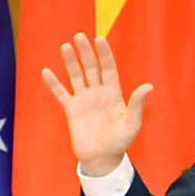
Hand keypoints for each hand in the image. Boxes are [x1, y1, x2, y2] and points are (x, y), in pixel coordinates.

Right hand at [40, 34, 153, 178]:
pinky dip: (53, 84)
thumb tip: (148, 86)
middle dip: (86, 52)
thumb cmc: (119, 142)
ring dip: (70, 62)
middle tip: (79, 36)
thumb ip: (137, 104)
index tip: (99, 39)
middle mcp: (98, 93)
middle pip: (91, 68)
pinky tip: (46, 71)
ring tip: (65, 46)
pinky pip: (61, 94)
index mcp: (114, 94)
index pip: (109, 69)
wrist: (102, 159)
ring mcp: (84, 100)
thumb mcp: (131, 124)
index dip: (105, 54)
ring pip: (76, 76)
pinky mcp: (71, 110)